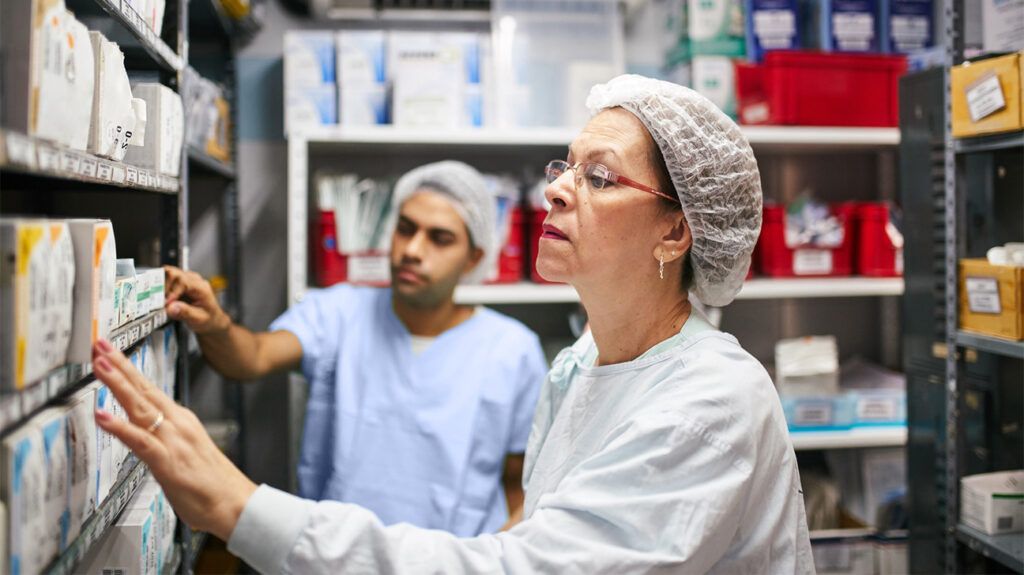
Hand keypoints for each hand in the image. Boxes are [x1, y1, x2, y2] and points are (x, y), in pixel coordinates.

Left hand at [91, 339, 256, 541]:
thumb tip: (148, 438)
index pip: (150, 390)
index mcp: (182, 421)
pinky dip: (119, 427)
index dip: (128, 370)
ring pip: (140, 406)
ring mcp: (173, 440)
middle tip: (100, 343)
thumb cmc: (212, 486)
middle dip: (119, 364)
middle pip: (144, 389)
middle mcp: (178, 424)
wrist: (237, 504)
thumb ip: (166, 442)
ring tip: (100, 364)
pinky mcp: (168, 461)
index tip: (110, 353)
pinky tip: (101, 415)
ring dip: (118, 384)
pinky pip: (140, 441)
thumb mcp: (186, 455)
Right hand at [164, 266, 230, 334]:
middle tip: (159, 301)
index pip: (183, 282)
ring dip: (161, 285)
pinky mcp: (179, 282)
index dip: (171, 292)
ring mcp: (186, 279)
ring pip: (168, 273)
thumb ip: (185, 313)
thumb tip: (170, 307)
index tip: (165, 303)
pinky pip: (167, 278)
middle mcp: (194, 280)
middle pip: (174, 273)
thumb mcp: (198, 319)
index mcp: (201, 287)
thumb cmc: (208, 318)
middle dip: (163, 286)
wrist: (211, 319)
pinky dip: (161, 287)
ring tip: (159, 300)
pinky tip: (161, 298)